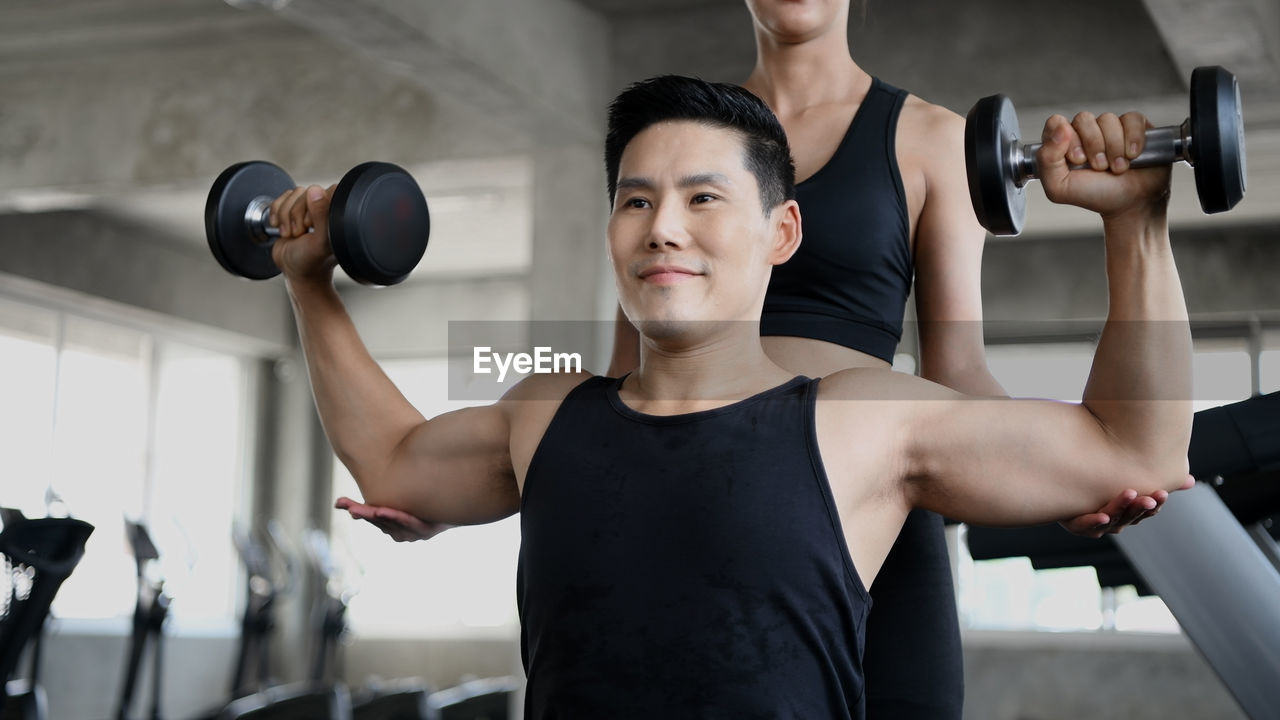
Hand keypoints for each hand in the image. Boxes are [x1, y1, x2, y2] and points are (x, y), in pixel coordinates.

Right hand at [269, 184, 339, 282]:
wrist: (294, 271)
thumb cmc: (311, 261)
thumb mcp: (320, 241)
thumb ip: (322, 216)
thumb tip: (315, 191)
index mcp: (337, 215)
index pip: (325, 192)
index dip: (313, 207)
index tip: (310, 225)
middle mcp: (323, 209)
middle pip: (304, 193)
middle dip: (295, 216)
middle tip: (300, 234)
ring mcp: (306, 209)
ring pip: (291, 196)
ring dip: (285, 217)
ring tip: (292, 234)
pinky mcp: (290, 211)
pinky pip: (279, 200)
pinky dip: (276, 215)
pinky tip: (283, 229)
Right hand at [334, 496, 451, 542]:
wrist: (456, 506)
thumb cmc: (426, 501)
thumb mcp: (399, 496)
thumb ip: (378, 495)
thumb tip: (344, 497)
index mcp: (390, 522)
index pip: (368, 514)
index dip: (353, 508)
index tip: (339, 502)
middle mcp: (399, 530)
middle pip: (378, 520)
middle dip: (364, 514)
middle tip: (350, 507)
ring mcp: (413, 532)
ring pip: (394, 524)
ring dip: (382, 517)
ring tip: (371, 509)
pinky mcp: (428, 531)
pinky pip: (413, 525)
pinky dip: (402, 519)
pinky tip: (391, 511)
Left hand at [1037, 111, 1171, 221]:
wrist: (1129, 204)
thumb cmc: (1094, 195)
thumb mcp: (1059, 188)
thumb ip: (1046, 160)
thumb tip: (1059, 128)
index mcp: (1061, 144)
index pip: (1055, 123)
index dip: (1066, 138)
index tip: (1078, 160)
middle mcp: (1083, 132)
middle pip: (1083, 118)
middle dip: (1093, 145)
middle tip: (1100, 167)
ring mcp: (1108, 127)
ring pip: (1107, 119)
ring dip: (1114, 147)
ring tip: (1117, 167)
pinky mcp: (1133, 126)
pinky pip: (1132, 118)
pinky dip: (1133, 138)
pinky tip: (1132, 155)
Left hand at [1059, 475, 1193, 537]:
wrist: (1061, 491)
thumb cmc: (1098, 487)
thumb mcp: (1126, 479)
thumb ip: (1153, 478)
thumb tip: (1191, 480)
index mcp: (1129, 513)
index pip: (1146, 510)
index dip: (1155, 504)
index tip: (1163, 493)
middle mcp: (1115, 521)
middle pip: (1132, 516)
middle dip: (1143, 506)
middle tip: (1153, 495)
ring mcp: (1096, 525)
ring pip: (1112, 519)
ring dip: (1122, 508)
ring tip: (1130, 494)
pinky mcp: (1077, 524)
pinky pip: (1086, 525)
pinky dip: (1094, 522)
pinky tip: (1102, 516)